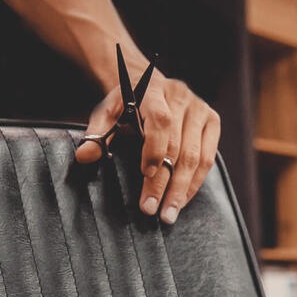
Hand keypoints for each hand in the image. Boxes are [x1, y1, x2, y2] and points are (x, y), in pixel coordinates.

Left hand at [75, 70, 219, 223]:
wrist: (149, 83)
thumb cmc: (126, 103)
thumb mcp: (108, 112)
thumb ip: (97, 133)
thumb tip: (84, 156)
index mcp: (153, 90)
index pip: (161, 120)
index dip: (155, 149)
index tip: (145, 174)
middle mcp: (181, 97)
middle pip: (178, 146)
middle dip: (164, 183)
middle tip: (152, 210)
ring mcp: (200, 109)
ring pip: (196, 157)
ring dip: (182, 189)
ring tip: (168, 213)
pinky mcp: (212, 122)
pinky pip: (208, 159)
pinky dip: (194, 183)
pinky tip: (181, 200)